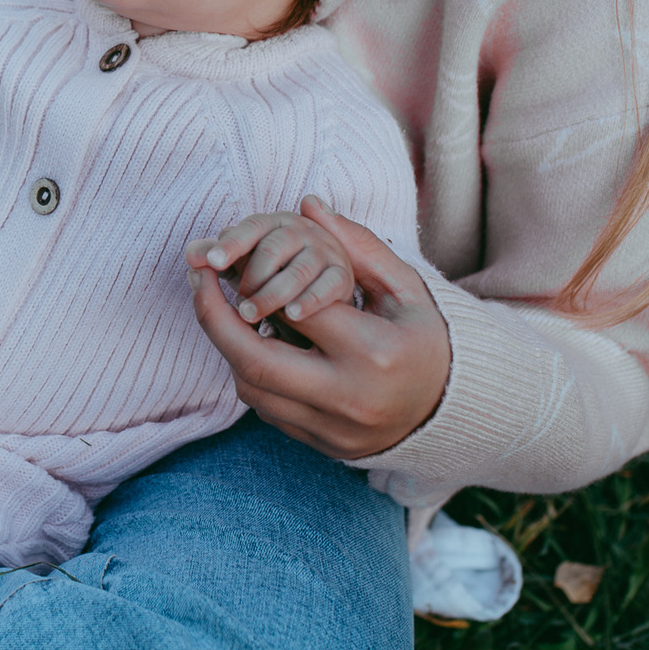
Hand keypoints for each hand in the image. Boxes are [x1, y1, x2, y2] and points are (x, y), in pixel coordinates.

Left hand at [184, 211, 355, 328]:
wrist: (320, 284)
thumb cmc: (272, 271)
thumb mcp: (243, 261)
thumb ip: (216, 255)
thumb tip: (190, 254)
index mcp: (274, 222)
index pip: (251, 227)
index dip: (230, 244)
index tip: (211, 262)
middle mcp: (302, 231)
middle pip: (273, 248)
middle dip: (251, 277)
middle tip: (235, 304)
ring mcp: (326, 252)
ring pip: (298, 270)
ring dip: (272, 293)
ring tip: (251, 314)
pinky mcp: (342, 276)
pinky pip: (328, 286)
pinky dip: (309, 300)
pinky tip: (291, 315)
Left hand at [187, 195, 451, 459]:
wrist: (451, 413)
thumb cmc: (426, 340)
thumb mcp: (406, 289)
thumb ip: (359, 245)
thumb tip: (310, 203)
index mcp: (374, 351)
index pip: (297, 310)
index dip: (259, 282)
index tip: (236, 261)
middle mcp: (348, 396)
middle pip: (255, 359)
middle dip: (212, 316)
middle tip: (197, 278)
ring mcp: (332, 428)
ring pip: (252, 388)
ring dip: (229, 346)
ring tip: (218, 307)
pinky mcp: (320, 446)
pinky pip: (266, 409)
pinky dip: (252, 374)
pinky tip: (250, 343)